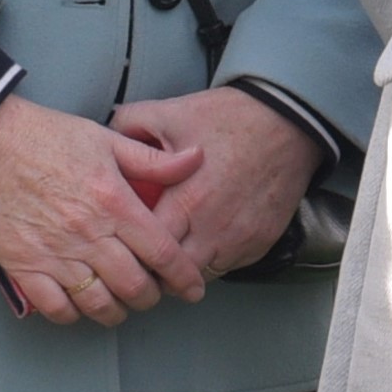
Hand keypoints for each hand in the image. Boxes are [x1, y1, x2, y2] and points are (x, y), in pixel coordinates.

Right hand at [0, 98, 215, 324]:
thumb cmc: (46, 135)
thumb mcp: (106, 140)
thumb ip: (153, 160)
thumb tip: (195, 160)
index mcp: (115, 202)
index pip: (163, 253)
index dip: (184, 278)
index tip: (192, 289)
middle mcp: (90, 234)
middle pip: (135, 286)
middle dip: (151, 298)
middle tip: (153, 294)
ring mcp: (56, 253)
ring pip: (99, 303)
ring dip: (115, 312)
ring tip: (119, 305)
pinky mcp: (24, 265)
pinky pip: (56, 307)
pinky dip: (73, 314)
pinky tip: (79, 305)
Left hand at [106, 83, 328, 287]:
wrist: (287, 121)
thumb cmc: (229, 118)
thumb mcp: (170, 113)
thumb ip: (129, 126)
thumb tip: (103, 138)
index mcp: (187, 200)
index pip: (148, 251)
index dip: (131, 254)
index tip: (122, 249)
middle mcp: (214, 228)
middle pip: (172, 276)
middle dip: (153, 273)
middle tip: (141, 261)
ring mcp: (240, 240)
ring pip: (201, 278)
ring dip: (183, 271)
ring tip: (170, 256)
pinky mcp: (260, 243)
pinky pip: (228, 268)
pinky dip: (211, 262)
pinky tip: (201, 245)